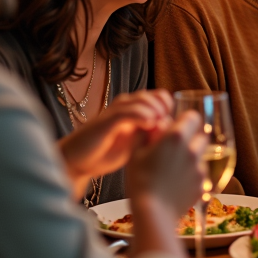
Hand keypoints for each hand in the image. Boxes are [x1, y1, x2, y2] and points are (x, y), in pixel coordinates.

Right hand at [58, 89, 173, 196]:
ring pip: (142, 99)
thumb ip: (151, 136)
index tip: (179, 124)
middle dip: (166, 106)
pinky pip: (126, 112)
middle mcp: (126, 106)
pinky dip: (141, 114)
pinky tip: (150, 123)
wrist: (78, 161)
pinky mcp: (106, 121)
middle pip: (154, 95)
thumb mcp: (136, 146)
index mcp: (135, 110)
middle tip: (173, 123)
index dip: (172, 107)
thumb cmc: (106, 153)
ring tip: (162, 121)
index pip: (160, 98)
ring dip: (156, 108)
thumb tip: (172, 133)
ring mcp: (115, 111)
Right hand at [125, 110, 208, 257]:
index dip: (185, 120)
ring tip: (174, 169)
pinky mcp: (204, 184)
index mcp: (176, 137)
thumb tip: (156, 123)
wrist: (153, 214)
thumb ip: (146, 132)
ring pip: (202, 155)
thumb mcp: (135, 153)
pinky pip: (201, 173)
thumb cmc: (139, 181)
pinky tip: (178, 183)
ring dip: (193, 156)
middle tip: (175, 149)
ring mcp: (201, 168)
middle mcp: (193, 149)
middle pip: (201, 135)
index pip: (192, 116)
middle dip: (191, 138)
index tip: (177, 127)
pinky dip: (193, 174)